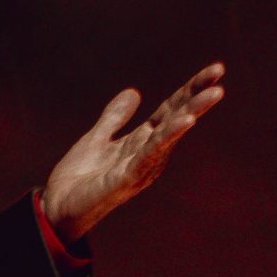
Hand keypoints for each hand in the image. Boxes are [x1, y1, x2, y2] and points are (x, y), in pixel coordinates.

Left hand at [40, 61, 224, 243]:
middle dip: (198, 95)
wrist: (56, 207)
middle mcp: (148, 152)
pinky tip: (186, 120)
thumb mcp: (96, 139)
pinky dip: (167, 137)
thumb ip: (114, 118)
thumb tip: (134, 92)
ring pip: (170, 134)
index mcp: (142, 140)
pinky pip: (150, 155)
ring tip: (214, 92)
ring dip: (192, 111)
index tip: (216, 68)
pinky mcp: (127, 178)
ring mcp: (140, 166)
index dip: (190, 89)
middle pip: (177, 117)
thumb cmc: (78, 179)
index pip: (171, 109)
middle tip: (219, 73)